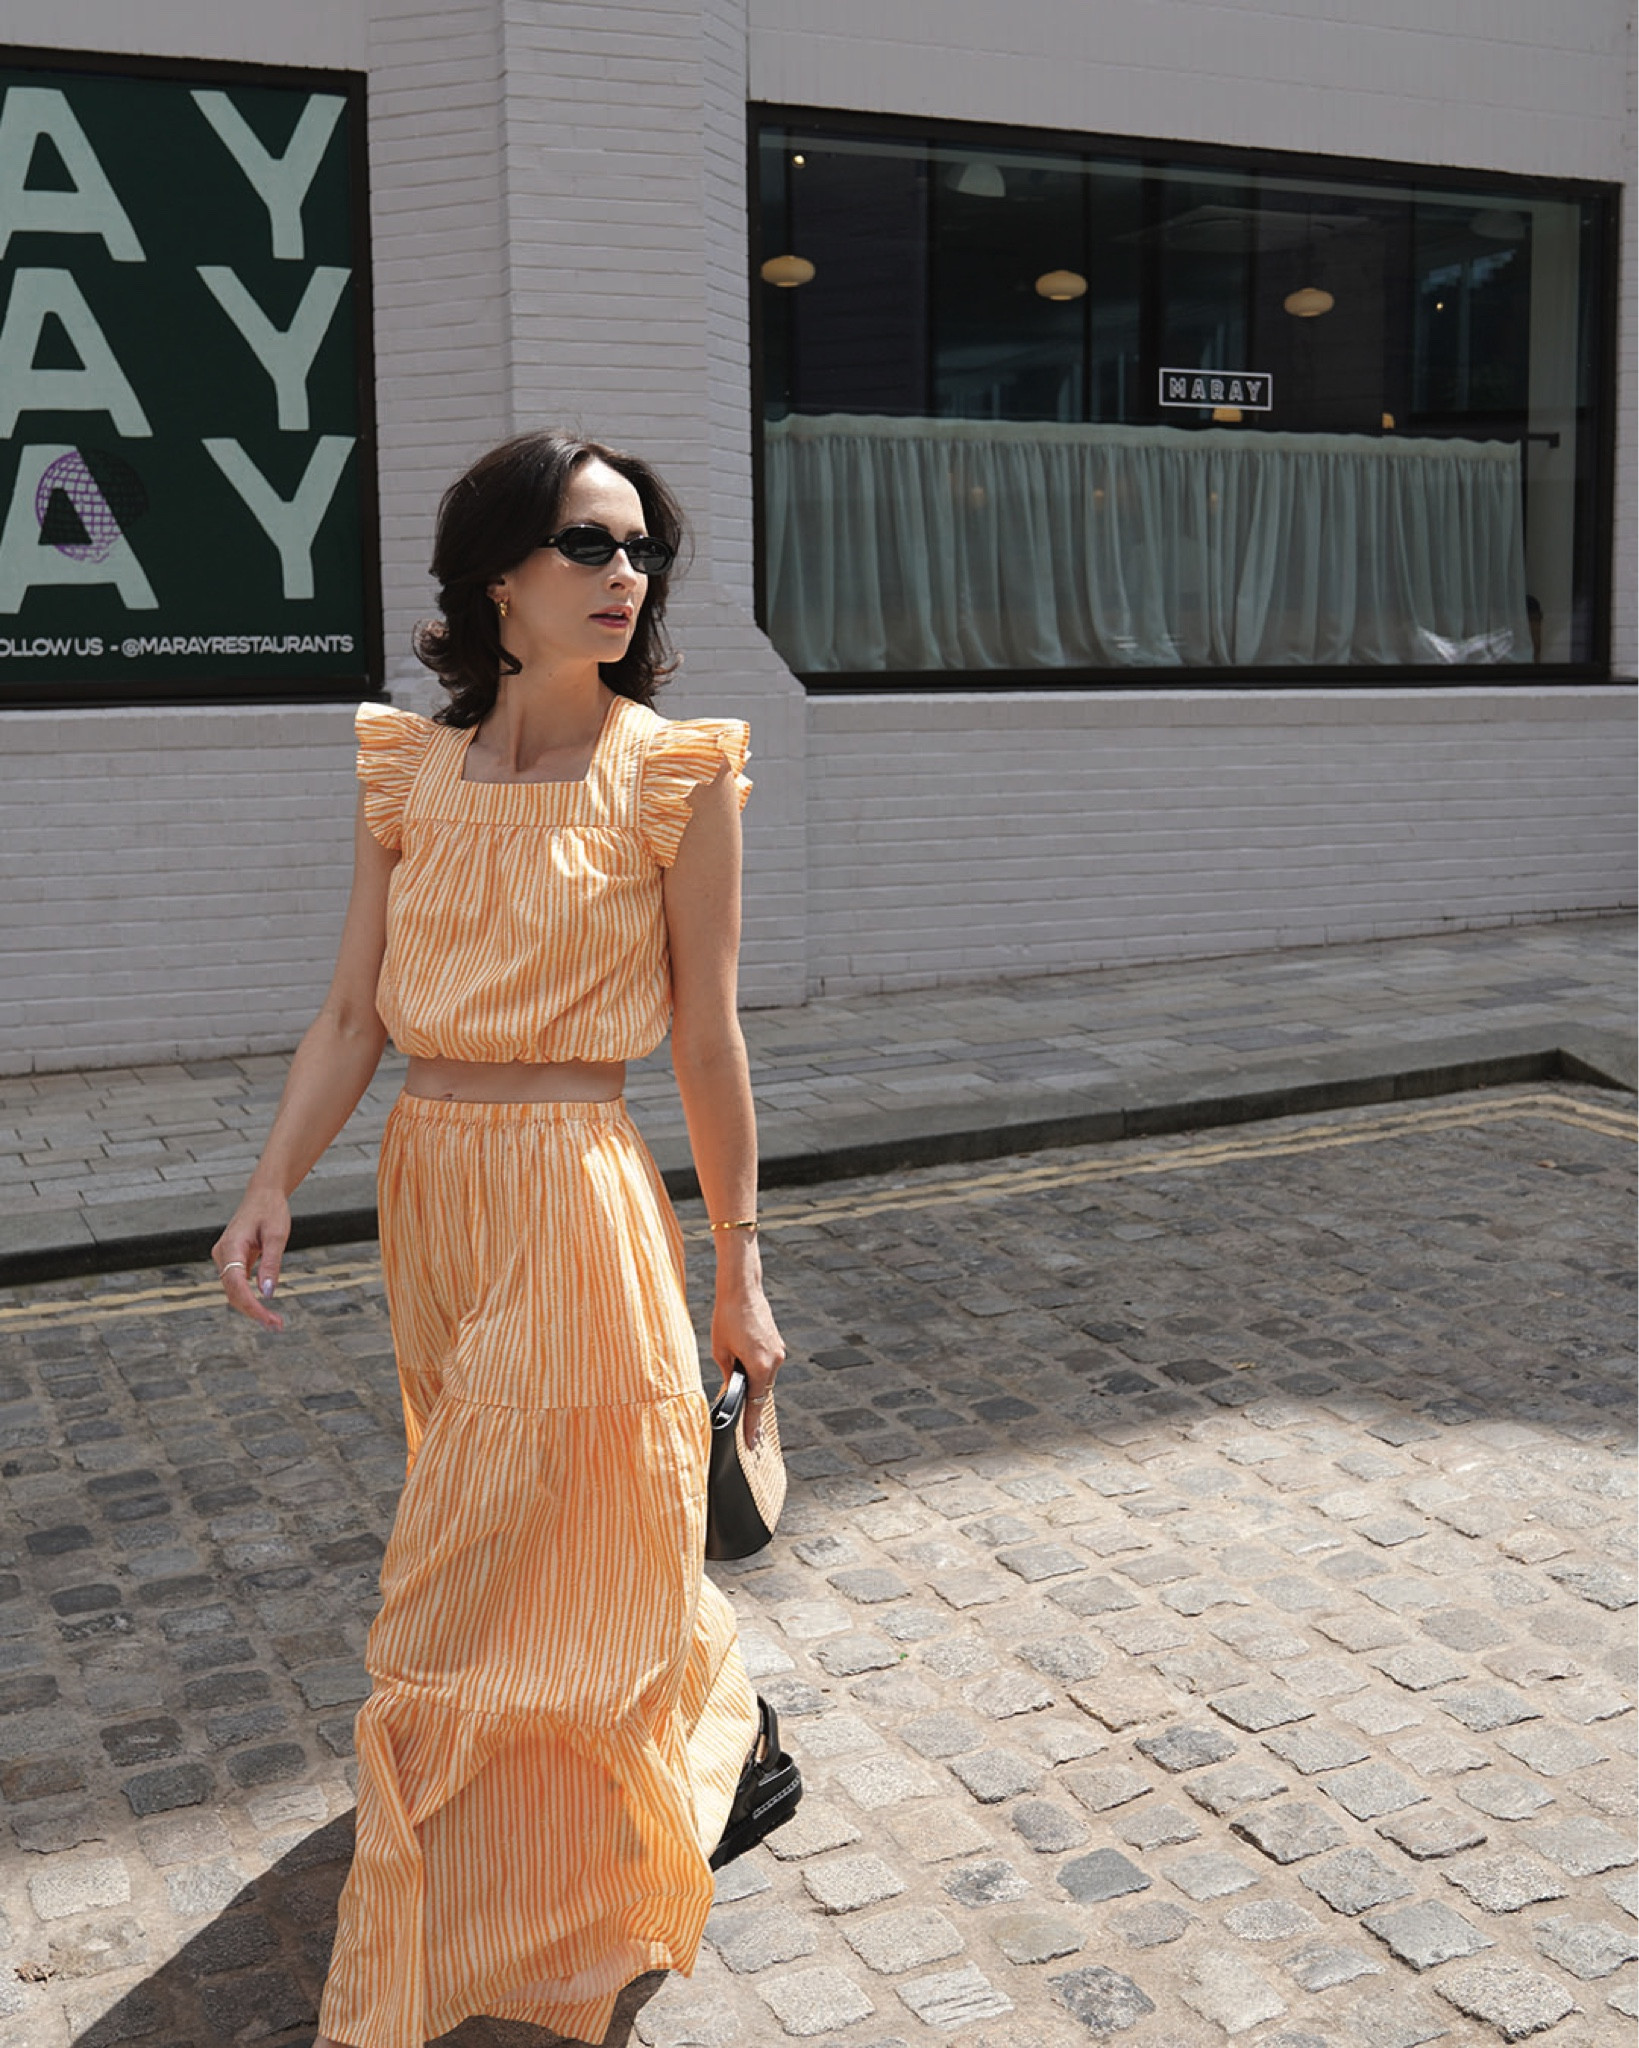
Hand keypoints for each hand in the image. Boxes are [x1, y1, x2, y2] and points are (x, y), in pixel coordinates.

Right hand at [211, 1187, 289, 1331]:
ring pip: (234, 1291)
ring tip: (274, 1322)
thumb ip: (271, 1263)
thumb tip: (267, 1293)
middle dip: (253, 1311)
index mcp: (230, 1247)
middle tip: (277, 1326)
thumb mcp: (277, 1235)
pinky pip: (237, 1285)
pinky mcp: (231, 1261)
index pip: (236, 1284)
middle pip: (232, 1292)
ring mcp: (224, 1258)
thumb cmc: (271, 1211)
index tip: (268, 1319)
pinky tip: (265, 1310)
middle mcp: (222, 1254)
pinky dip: (250, 1298)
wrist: (263, 1195)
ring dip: (251, 1308)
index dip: (251, 1305)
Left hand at [713, 1281, 784, 1447]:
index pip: (756, 1404)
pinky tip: (745, 1371)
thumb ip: (728, 1375)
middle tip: (746, 1428)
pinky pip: (768, 1366)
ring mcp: (779, 1351)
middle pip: (762, 1392)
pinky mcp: (777, 1343)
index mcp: (760, 1366)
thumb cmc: (727, 1317)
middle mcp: (775, 1361)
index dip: (752, 1425)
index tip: (752, 1443)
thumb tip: (731, 1389)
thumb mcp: (720, 1350)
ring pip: (765, 1378)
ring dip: (754, 1385)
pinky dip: (758, 1372)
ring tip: (739, 1393)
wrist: (742, 1288)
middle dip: (752, 1406)